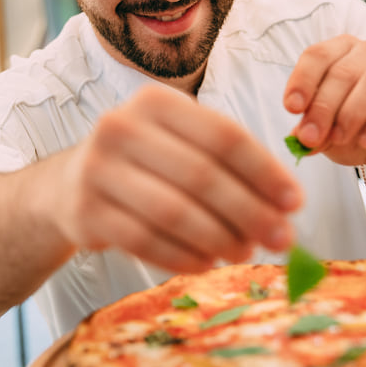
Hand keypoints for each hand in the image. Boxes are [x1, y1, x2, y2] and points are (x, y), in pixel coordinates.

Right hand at [50, 86, 302, 272]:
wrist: (70, 186)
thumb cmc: (144, 164)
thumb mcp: (179, 144)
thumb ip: (229, 164)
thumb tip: (285, 206)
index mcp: (155, 102)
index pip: (223, 136)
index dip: (265, 171)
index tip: (295, 203)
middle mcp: (121, 127)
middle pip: (201, 174)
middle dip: (249, 212)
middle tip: (282, 240)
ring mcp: (98, 169)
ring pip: (173, 211)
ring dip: (218, 238)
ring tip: (245, 254)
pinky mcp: (85, 212)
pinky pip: (144, 240)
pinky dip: (182, 257)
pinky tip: (206, 264)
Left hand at [284, 36, 365, 184]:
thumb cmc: (353, 129)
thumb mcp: (324, 133)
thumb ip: (311, 131)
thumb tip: (299, 137)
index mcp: (342, 51)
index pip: (318, 55)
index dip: (302, 80)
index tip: (292, 108)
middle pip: (343, 72)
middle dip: (323, 107)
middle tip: (311, 136)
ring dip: (351, 114)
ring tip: (338, 139)